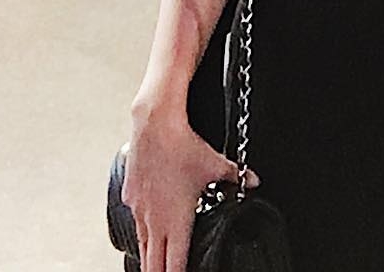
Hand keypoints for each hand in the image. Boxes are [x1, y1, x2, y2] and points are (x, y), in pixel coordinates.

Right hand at [123, 106, 258, 271]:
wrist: (155, 125)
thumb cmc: (183, 146)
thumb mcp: (216, 164)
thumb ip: (236, 176)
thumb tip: (253, 181)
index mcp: (176, 222)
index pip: (174, 265)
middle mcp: (155, 221)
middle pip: (153, 265)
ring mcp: (139, 210)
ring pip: (142, 246)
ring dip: (149, 258)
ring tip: (154, 266)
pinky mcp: (130, 196)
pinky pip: (135, 221)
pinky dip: (141, 230)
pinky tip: (146, 229)